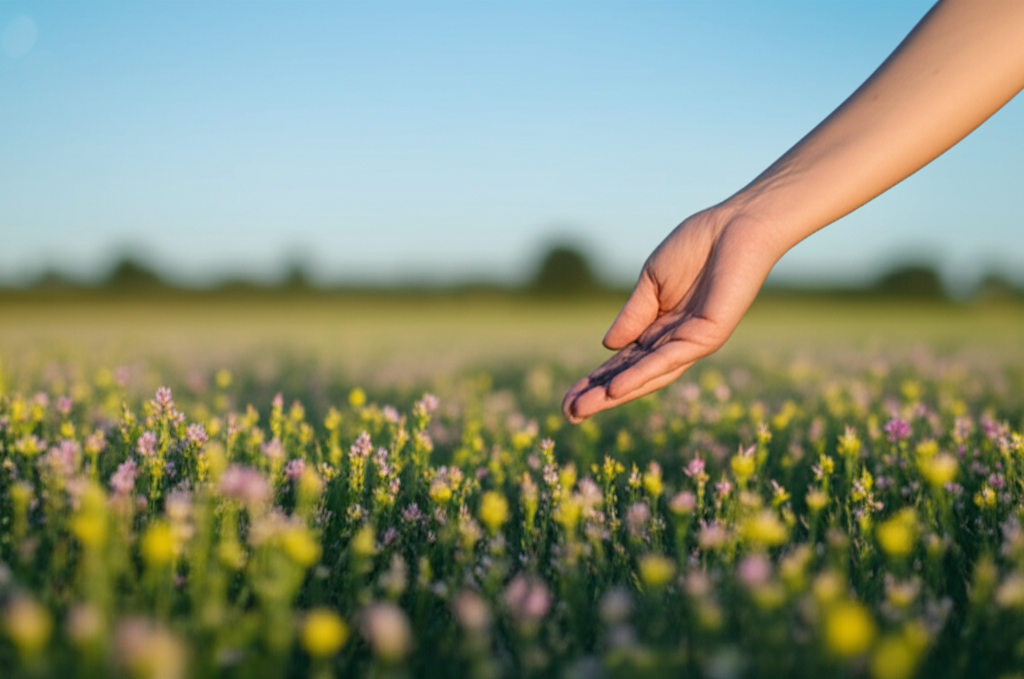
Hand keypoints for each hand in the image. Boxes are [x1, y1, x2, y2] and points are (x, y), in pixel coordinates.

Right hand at [562, 206, 779, 422]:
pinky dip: (642, 375)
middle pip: (632, 376)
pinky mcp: (707, 336)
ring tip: (582, 409)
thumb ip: (632, 315)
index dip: (596, 380)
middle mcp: (676, 342)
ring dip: (615, 395)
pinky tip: (616, 389)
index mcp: (661, 328)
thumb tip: (607, 347)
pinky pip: (669, 360)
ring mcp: (692, 342)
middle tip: (568, 414)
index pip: (624, 362)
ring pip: (648, 376)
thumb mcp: (651, 282)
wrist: (736, 227)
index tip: (568, 399)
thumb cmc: (698, 247)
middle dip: (600, 396)